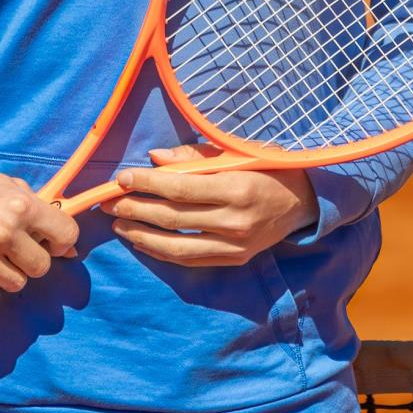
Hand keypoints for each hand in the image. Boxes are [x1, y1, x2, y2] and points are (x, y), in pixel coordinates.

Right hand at [0, 169, 78, 307]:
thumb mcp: (8, 187)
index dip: (61, 241)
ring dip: (7, 273)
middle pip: (41, 267)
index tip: (51, 242)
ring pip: (17, 284)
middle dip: (32, 260)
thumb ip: (39, 210)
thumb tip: (69, 246)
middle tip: (15, 250)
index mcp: (20, 206)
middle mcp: (3, 233)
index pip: (66, 234)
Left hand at [101, 144, 318, 267]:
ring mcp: (234, 245)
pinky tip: (142, 241)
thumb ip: (194, 156)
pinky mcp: (233, 260)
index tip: (121, 178)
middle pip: (173, 218)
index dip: (147, 183)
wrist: (303, 201)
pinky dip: (162, 252)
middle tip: (108, 203)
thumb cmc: (267, 166)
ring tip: (118, 225)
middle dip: (135, 209)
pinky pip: (190, 260)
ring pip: (177, 246)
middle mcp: (235, 221)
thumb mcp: (236, 151)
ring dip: (141, 236)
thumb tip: (155, 158)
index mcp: (236, 187)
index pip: (180, 189)